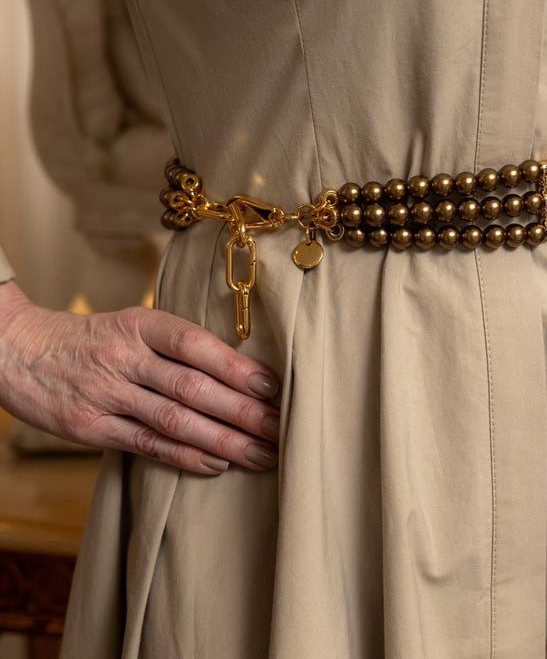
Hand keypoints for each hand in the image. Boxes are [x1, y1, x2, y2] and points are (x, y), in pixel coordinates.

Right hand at [0, 281, 280, 474]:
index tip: (272, 386)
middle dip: (242, 412)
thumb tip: (242, 369)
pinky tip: (218, 464)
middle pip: (192, 388)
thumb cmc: (95, 338)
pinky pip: (146, 445)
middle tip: (280, 428)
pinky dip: (185, 457)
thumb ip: (177, 344)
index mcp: (140, 324)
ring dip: (223, 441)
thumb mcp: (133, 324)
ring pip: (174, 421)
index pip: (195, 344)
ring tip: (261, 454)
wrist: (18, 349)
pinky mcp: (91, 427)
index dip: (236, 366)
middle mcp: (125, 357)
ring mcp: (106, 394)